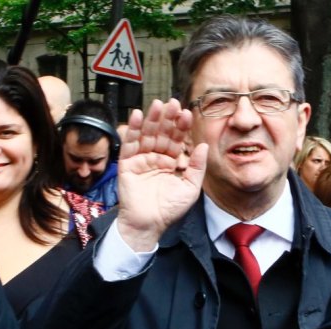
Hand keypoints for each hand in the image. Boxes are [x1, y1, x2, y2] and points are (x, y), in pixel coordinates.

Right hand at [116, 99, 207, 251]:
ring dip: (151, 118)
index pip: (177, 139)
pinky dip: (132, 129)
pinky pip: (129, 143)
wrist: (149, 224)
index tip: (187, 113)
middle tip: (173, 103)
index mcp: (172, 161)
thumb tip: (203, 145)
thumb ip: (196, 166)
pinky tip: (137, 115)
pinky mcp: (127, 164)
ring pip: (146, 134)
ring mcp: (141, 159)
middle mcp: (157, 157)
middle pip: (162, 132)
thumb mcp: (190, 187)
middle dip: (167, 118)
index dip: (181, 126)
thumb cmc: (170, 209)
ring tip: (157, 104)